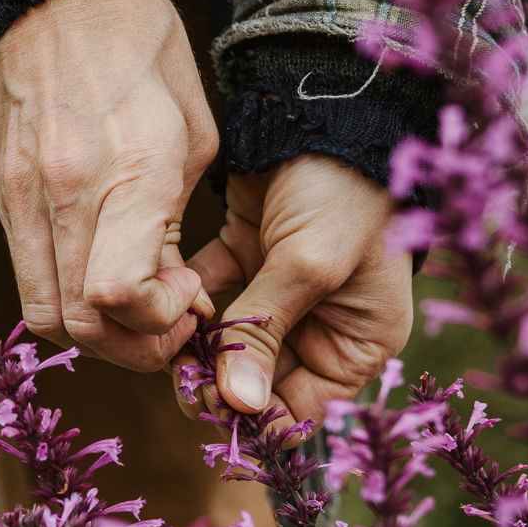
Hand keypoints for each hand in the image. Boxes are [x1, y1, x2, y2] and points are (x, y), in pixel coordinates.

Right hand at [0, 0, 218, 369]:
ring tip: (132, 306)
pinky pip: (26, 279)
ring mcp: (25, 198)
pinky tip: (98, 274)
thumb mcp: (193, 134)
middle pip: (82, 324)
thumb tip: (173, 294)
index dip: (158, 322)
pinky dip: (65, 300)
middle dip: (134, 346)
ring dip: (96, 333)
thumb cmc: (143, 50)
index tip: (187, 299)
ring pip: (46, 316)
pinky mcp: (3, 195)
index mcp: (132, 173)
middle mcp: (70, 195)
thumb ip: (179, 226)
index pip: (120, 295)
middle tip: (166, 322)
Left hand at [176, 155, 413, 426]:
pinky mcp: (247, 256)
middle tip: (184, 380)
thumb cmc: (344, 190)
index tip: (215, 408)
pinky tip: (170, 300)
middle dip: (219, 384)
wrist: (323, 108)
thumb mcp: (311, 266)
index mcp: (357, 341)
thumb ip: (265, 333)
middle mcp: (320, 325)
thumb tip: (239, 407)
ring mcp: (281, 291)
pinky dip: (187, 301)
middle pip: (259, 380)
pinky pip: (210, 295)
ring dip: (197, 348)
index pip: (303, 408)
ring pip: (227, 342)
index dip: (259, 418)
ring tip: (172, 343)